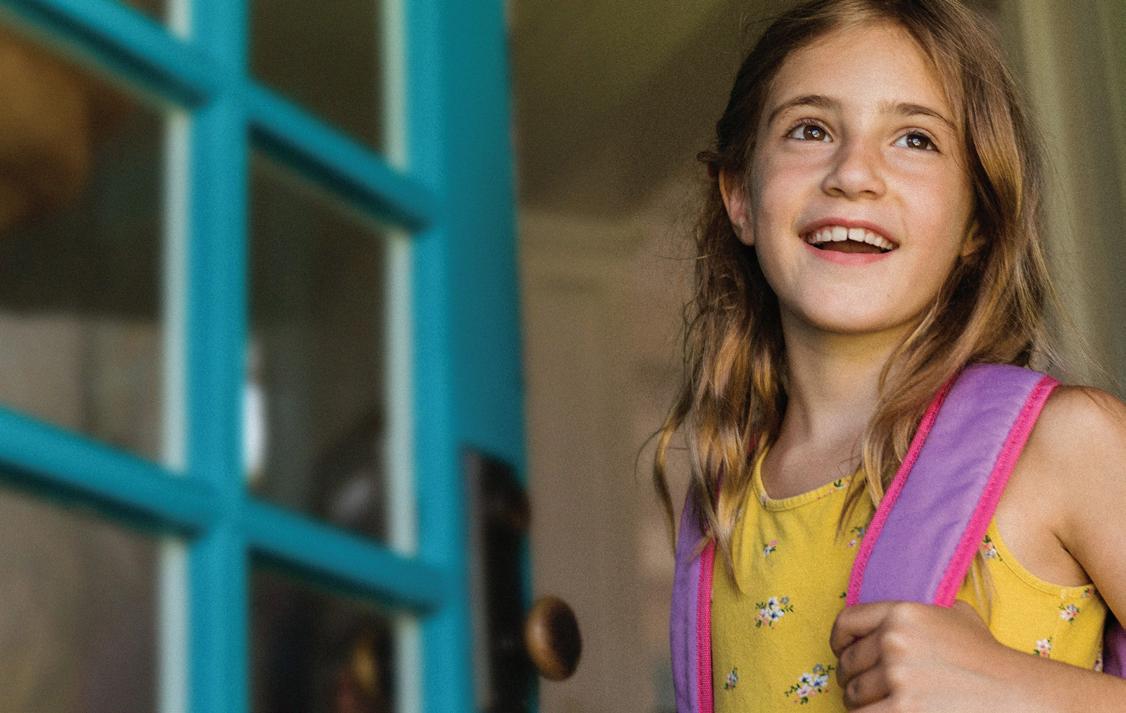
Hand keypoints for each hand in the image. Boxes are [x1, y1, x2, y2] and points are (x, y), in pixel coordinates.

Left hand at [830, 600, 1025, 711]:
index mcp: (902, 612)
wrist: (1016, 694)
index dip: (840, 641)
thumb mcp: (954, 616)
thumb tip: (892, 617)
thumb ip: (919, 613)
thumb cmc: (986, 658)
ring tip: (881, 705)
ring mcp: (897, 676)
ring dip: (861, 703)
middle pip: (848, 663)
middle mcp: (894, 640)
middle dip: (853, 678)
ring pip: (853, 694)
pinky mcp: (902, 709)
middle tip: (867, 689)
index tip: (843, 654)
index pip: (847, 623)